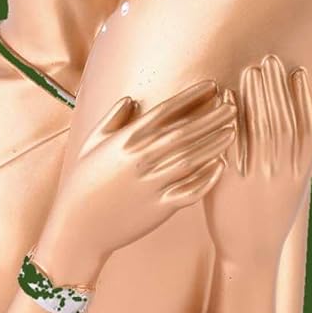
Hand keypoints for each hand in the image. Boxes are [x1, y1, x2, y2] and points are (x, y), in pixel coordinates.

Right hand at [32, 81, 237, 286]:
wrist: (79, 226)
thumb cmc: (84, 182)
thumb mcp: (93, 143)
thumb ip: (113, 119)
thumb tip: (131, 100)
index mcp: (126, 140)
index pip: (166, 111)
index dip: (191, 97)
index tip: (211, 86)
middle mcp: (141, 159)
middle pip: (185, 132)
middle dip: (212, 116)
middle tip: (233, 105)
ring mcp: (152, 184)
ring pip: (192, 158)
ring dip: (215, 142)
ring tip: (233, 129)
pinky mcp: (160, 207)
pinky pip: (190, 190)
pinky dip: (207, 178)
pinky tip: (220, 166)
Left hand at [204, 56, 311, 268]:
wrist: (250, 253)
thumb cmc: (275, 215)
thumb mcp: (300, 185)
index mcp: (299, 173)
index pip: (304, 129)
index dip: (302, 99)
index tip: (297, 72)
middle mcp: (281, 174)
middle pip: (282, 123)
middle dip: (276, 88)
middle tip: (269, 60)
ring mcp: (255, 179)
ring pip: (259, 130)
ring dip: (257, 97)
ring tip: (252, 70)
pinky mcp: (228, 185)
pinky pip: (230, 148)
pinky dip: (230, 121)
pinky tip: (227, 99)